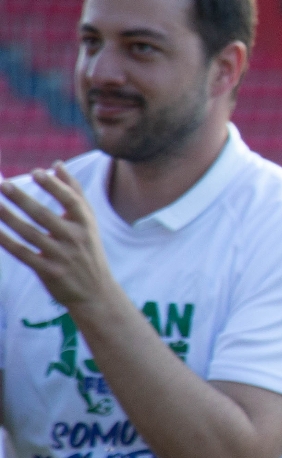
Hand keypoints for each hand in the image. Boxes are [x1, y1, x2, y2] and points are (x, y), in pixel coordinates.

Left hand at [0, 165, 118, 312]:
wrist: (96, 293)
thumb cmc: (88, 251)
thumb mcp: (88, 223)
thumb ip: (74, 193)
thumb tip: (57, 164)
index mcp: (86, 225)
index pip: (71, 201)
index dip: (54, 187)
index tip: (36, 172)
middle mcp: (75, 239)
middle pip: (45, 216)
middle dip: (23, 200)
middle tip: (4, 185)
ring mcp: (62, 257)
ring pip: (30, 234)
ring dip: (9, 218)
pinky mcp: (50, 272)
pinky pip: (24, 254)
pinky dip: (7, 242)